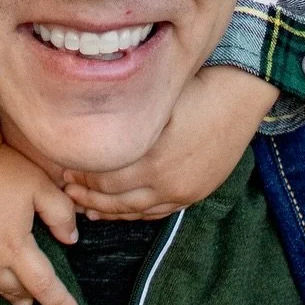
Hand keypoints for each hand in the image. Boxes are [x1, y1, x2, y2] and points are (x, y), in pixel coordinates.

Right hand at [0, 128, 79, 304]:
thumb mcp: (41, 185)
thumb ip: (62, 215)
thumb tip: (71, 241)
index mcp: (13, 245)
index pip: (42, 285)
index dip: (60, 303)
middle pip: (13, 290)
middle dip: (28, 295)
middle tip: (36, 297)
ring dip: (3, 287)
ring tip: (12, 288)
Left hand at [62, 66, 278, 219]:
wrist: (240, 97)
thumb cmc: (194, 89)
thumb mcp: (155, 103)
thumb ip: (124, 120)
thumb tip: (87, 127)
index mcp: (152, 158)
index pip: (103, 178)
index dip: (80, 176)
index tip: (63, 169)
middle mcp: (165, 181)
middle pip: (114, 199)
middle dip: (87, 196)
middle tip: (67, 190)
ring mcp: (181, 191)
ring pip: (134, 211)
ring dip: (107, 210)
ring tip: (85, 205)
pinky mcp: (193, 194)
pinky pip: (156, 213)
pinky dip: (133, 215)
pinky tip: (118, 211)